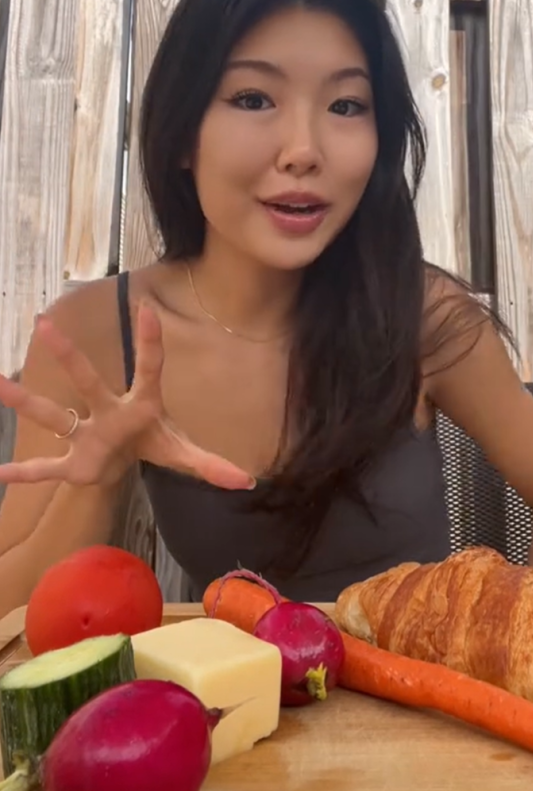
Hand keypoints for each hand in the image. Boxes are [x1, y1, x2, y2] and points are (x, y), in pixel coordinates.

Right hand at [0, 306, 254, 490]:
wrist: (123, 460)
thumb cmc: (151, 442)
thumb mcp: (182, 454)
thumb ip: (212, 465)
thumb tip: (249, 481)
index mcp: (140, 404)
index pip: (149, 367)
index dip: (150, 341)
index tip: (148, 309)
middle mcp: (107, 411)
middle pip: (87, 380)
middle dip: (68, 355)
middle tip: (44, 323)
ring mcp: (85, 434)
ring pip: (53, 415)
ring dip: (25, 401)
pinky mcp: (73, 462)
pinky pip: (45, 468)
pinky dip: (24, 473)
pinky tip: (0, 473)